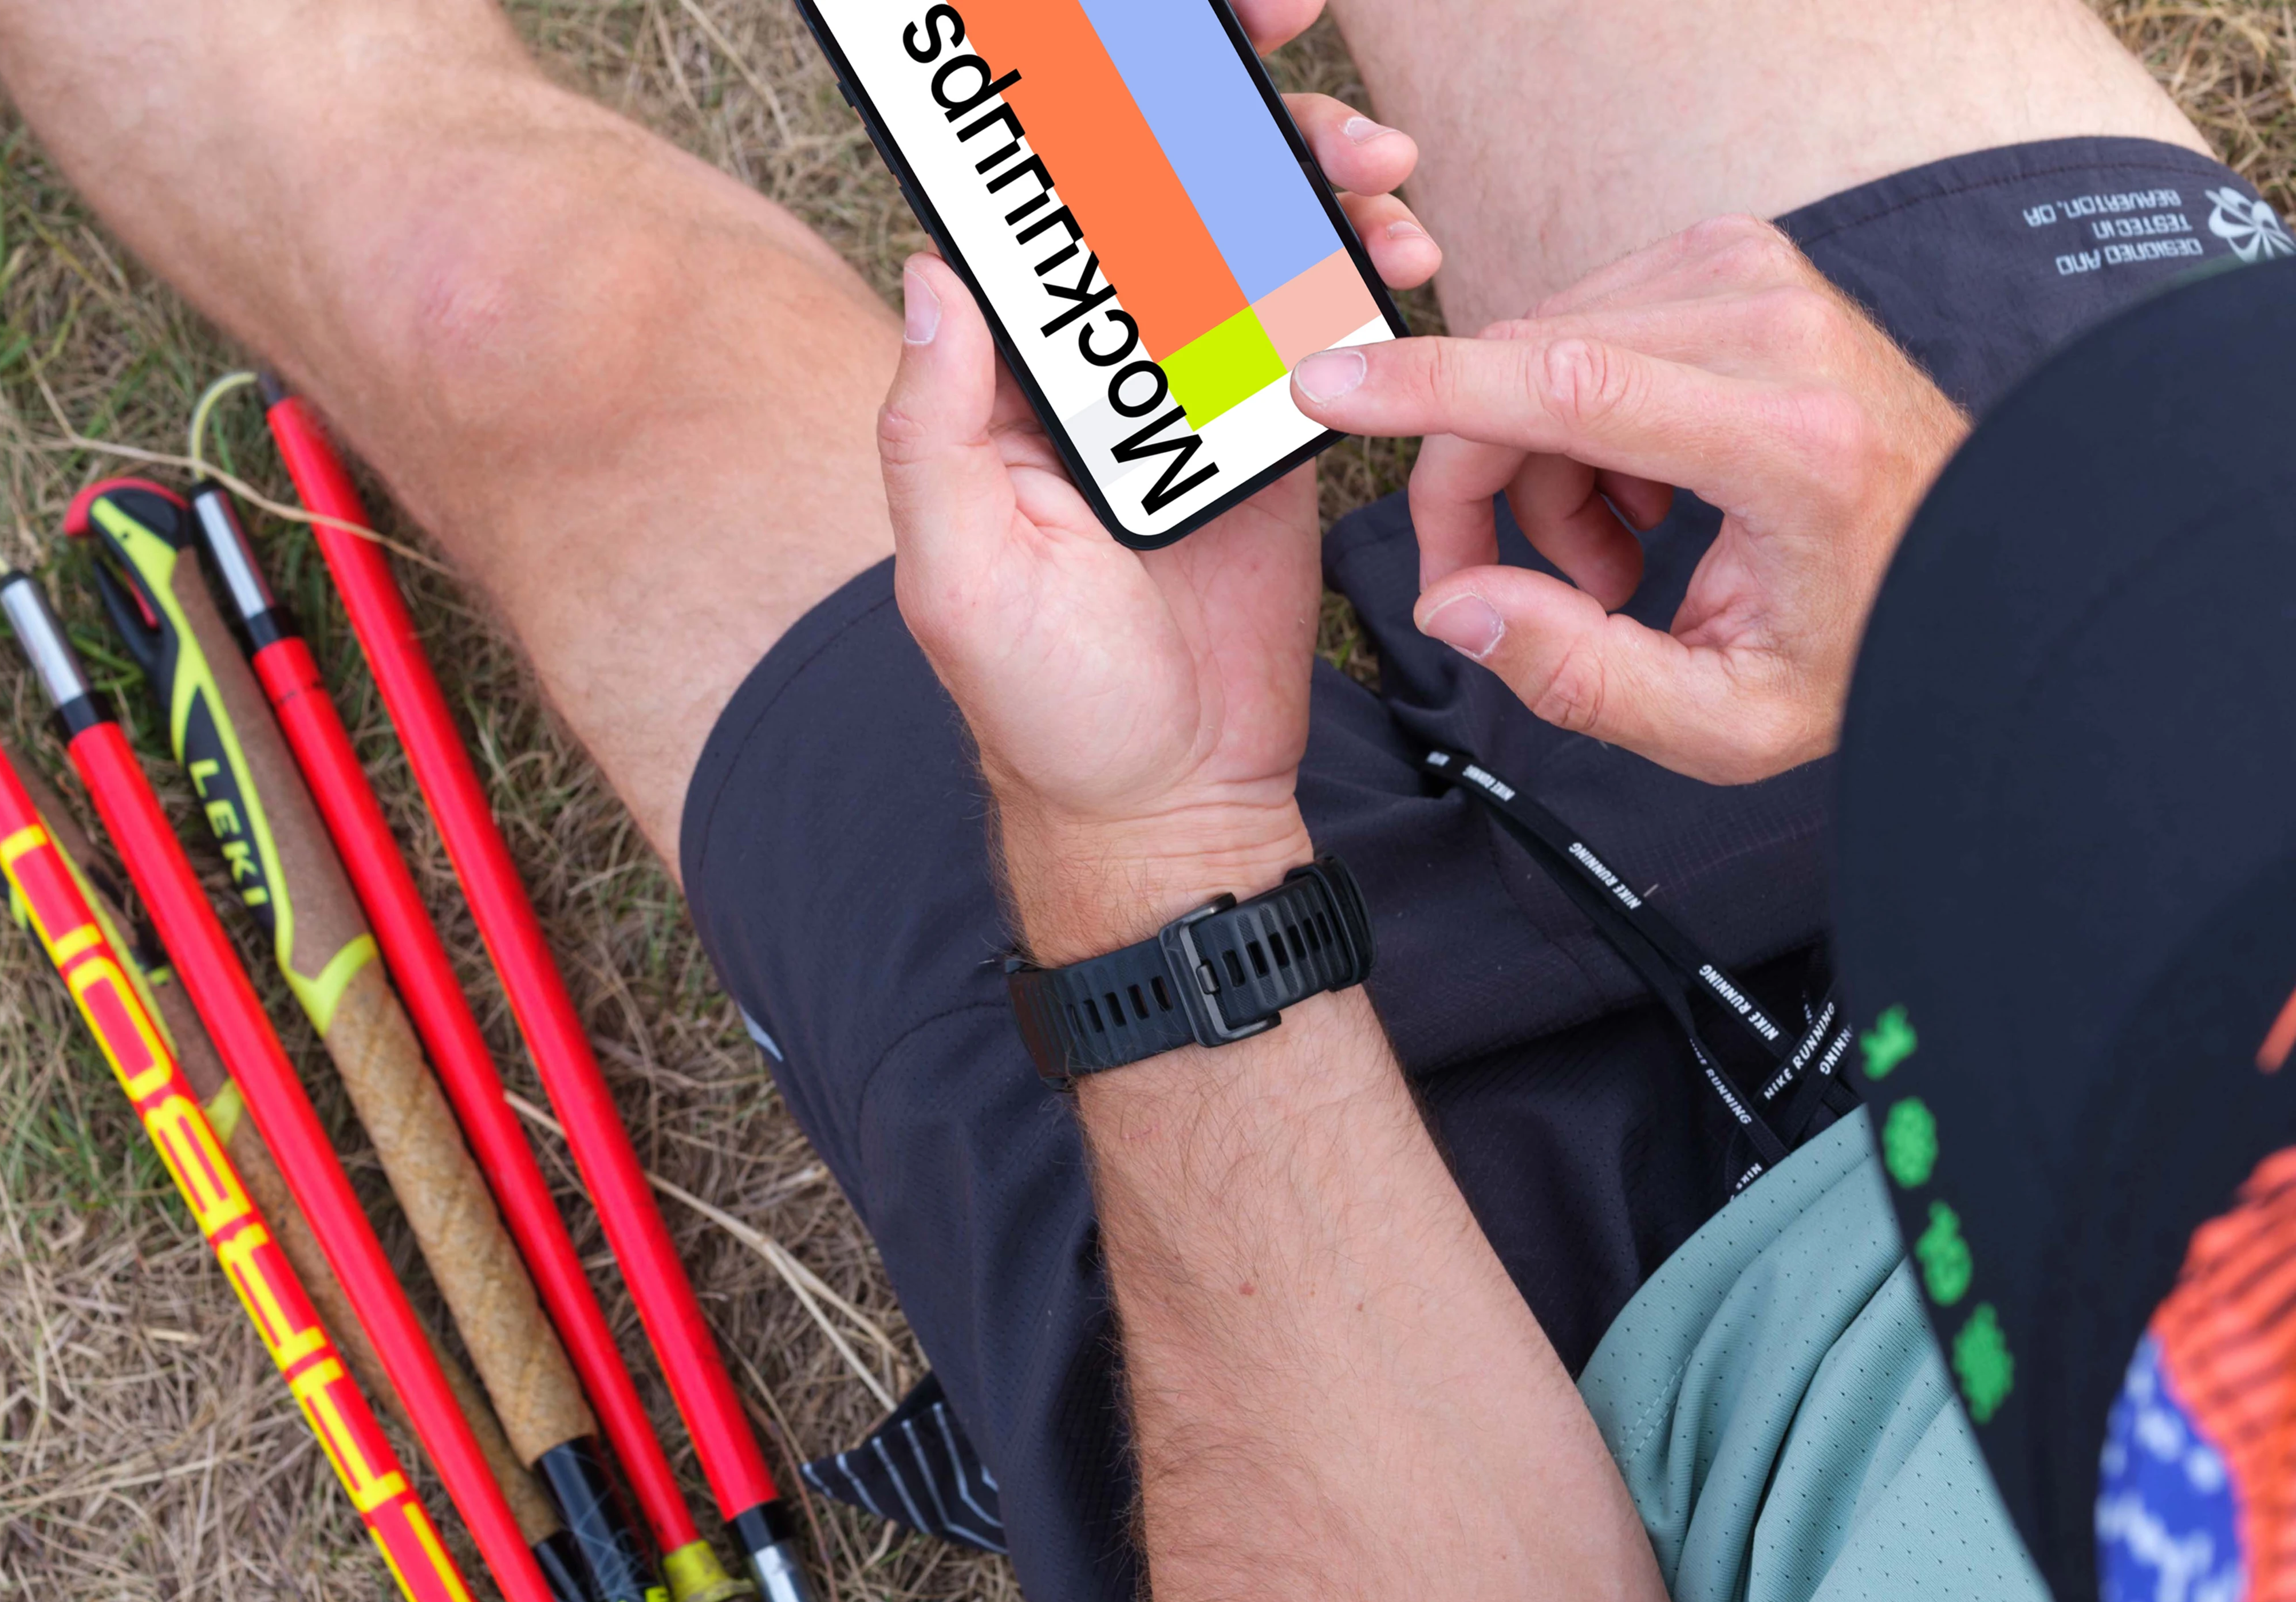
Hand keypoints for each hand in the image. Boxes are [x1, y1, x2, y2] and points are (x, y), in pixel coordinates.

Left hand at [877, 110, 1440, 956]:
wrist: (1174, 799)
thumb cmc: (1048, 708)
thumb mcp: (958, 574)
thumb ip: (933, 429)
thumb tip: (934, 282)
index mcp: (1003, 393)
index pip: (1032, 229)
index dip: (1080, 131)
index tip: (1137, 64)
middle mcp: (1098, 380)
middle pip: (1156, 209)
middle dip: (1226, 127)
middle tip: (1292, 96)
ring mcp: (1193, 399)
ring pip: (1246, 246)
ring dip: (1310, 183)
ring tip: (1376, 172)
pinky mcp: (1274, 434)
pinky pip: (1318, 323)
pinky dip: (1359, 271)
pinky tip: (1397, 250)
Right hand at [1290, 215, 1969, 783]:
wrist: (1971, 558)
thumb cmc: (1856, 641)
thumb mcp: (1725, 721)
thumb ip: (1576, 677)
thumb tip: (1452, 602)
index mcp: (1789, 440)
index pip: (1567, 383)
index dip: (1428, 388)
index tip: (1321, 384)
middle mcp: (1778, 329)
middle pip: (1526, 375)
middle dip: (1479, 488)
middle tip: (1515, 592)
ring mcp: (1759, 276)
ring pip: (1538, 351)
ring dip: (1538, 464)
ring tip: (1620, 555)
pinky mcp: (1737, 257)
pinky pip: (1578, 327)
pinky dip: (1577, 419)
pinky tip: (1646, 491)